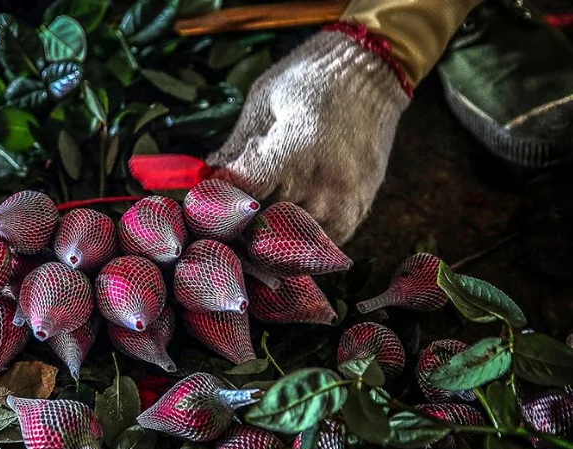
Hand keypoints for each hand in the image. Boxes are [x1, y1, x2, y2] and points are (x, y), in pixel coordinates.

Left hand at [208, 29, 410, 243]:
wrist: (370, 73)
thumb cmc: (308, 80)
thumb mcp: (263, 102)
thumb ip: (237, 146)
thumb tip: (208, 177)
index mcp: (292, 153)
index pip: (241, 196)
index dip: (219, 197)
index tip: (210, 192)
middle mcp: (321, 185)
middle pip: (263, 227)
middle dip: (240, 221)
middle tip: (228, 211)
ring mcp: (342, 202)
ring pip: (293, 245)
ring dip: (270, 237)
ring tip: (256, 220)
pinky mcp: (357, 210)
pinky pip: (322, 246)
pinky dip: (301, 241)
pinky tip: (286, 225)